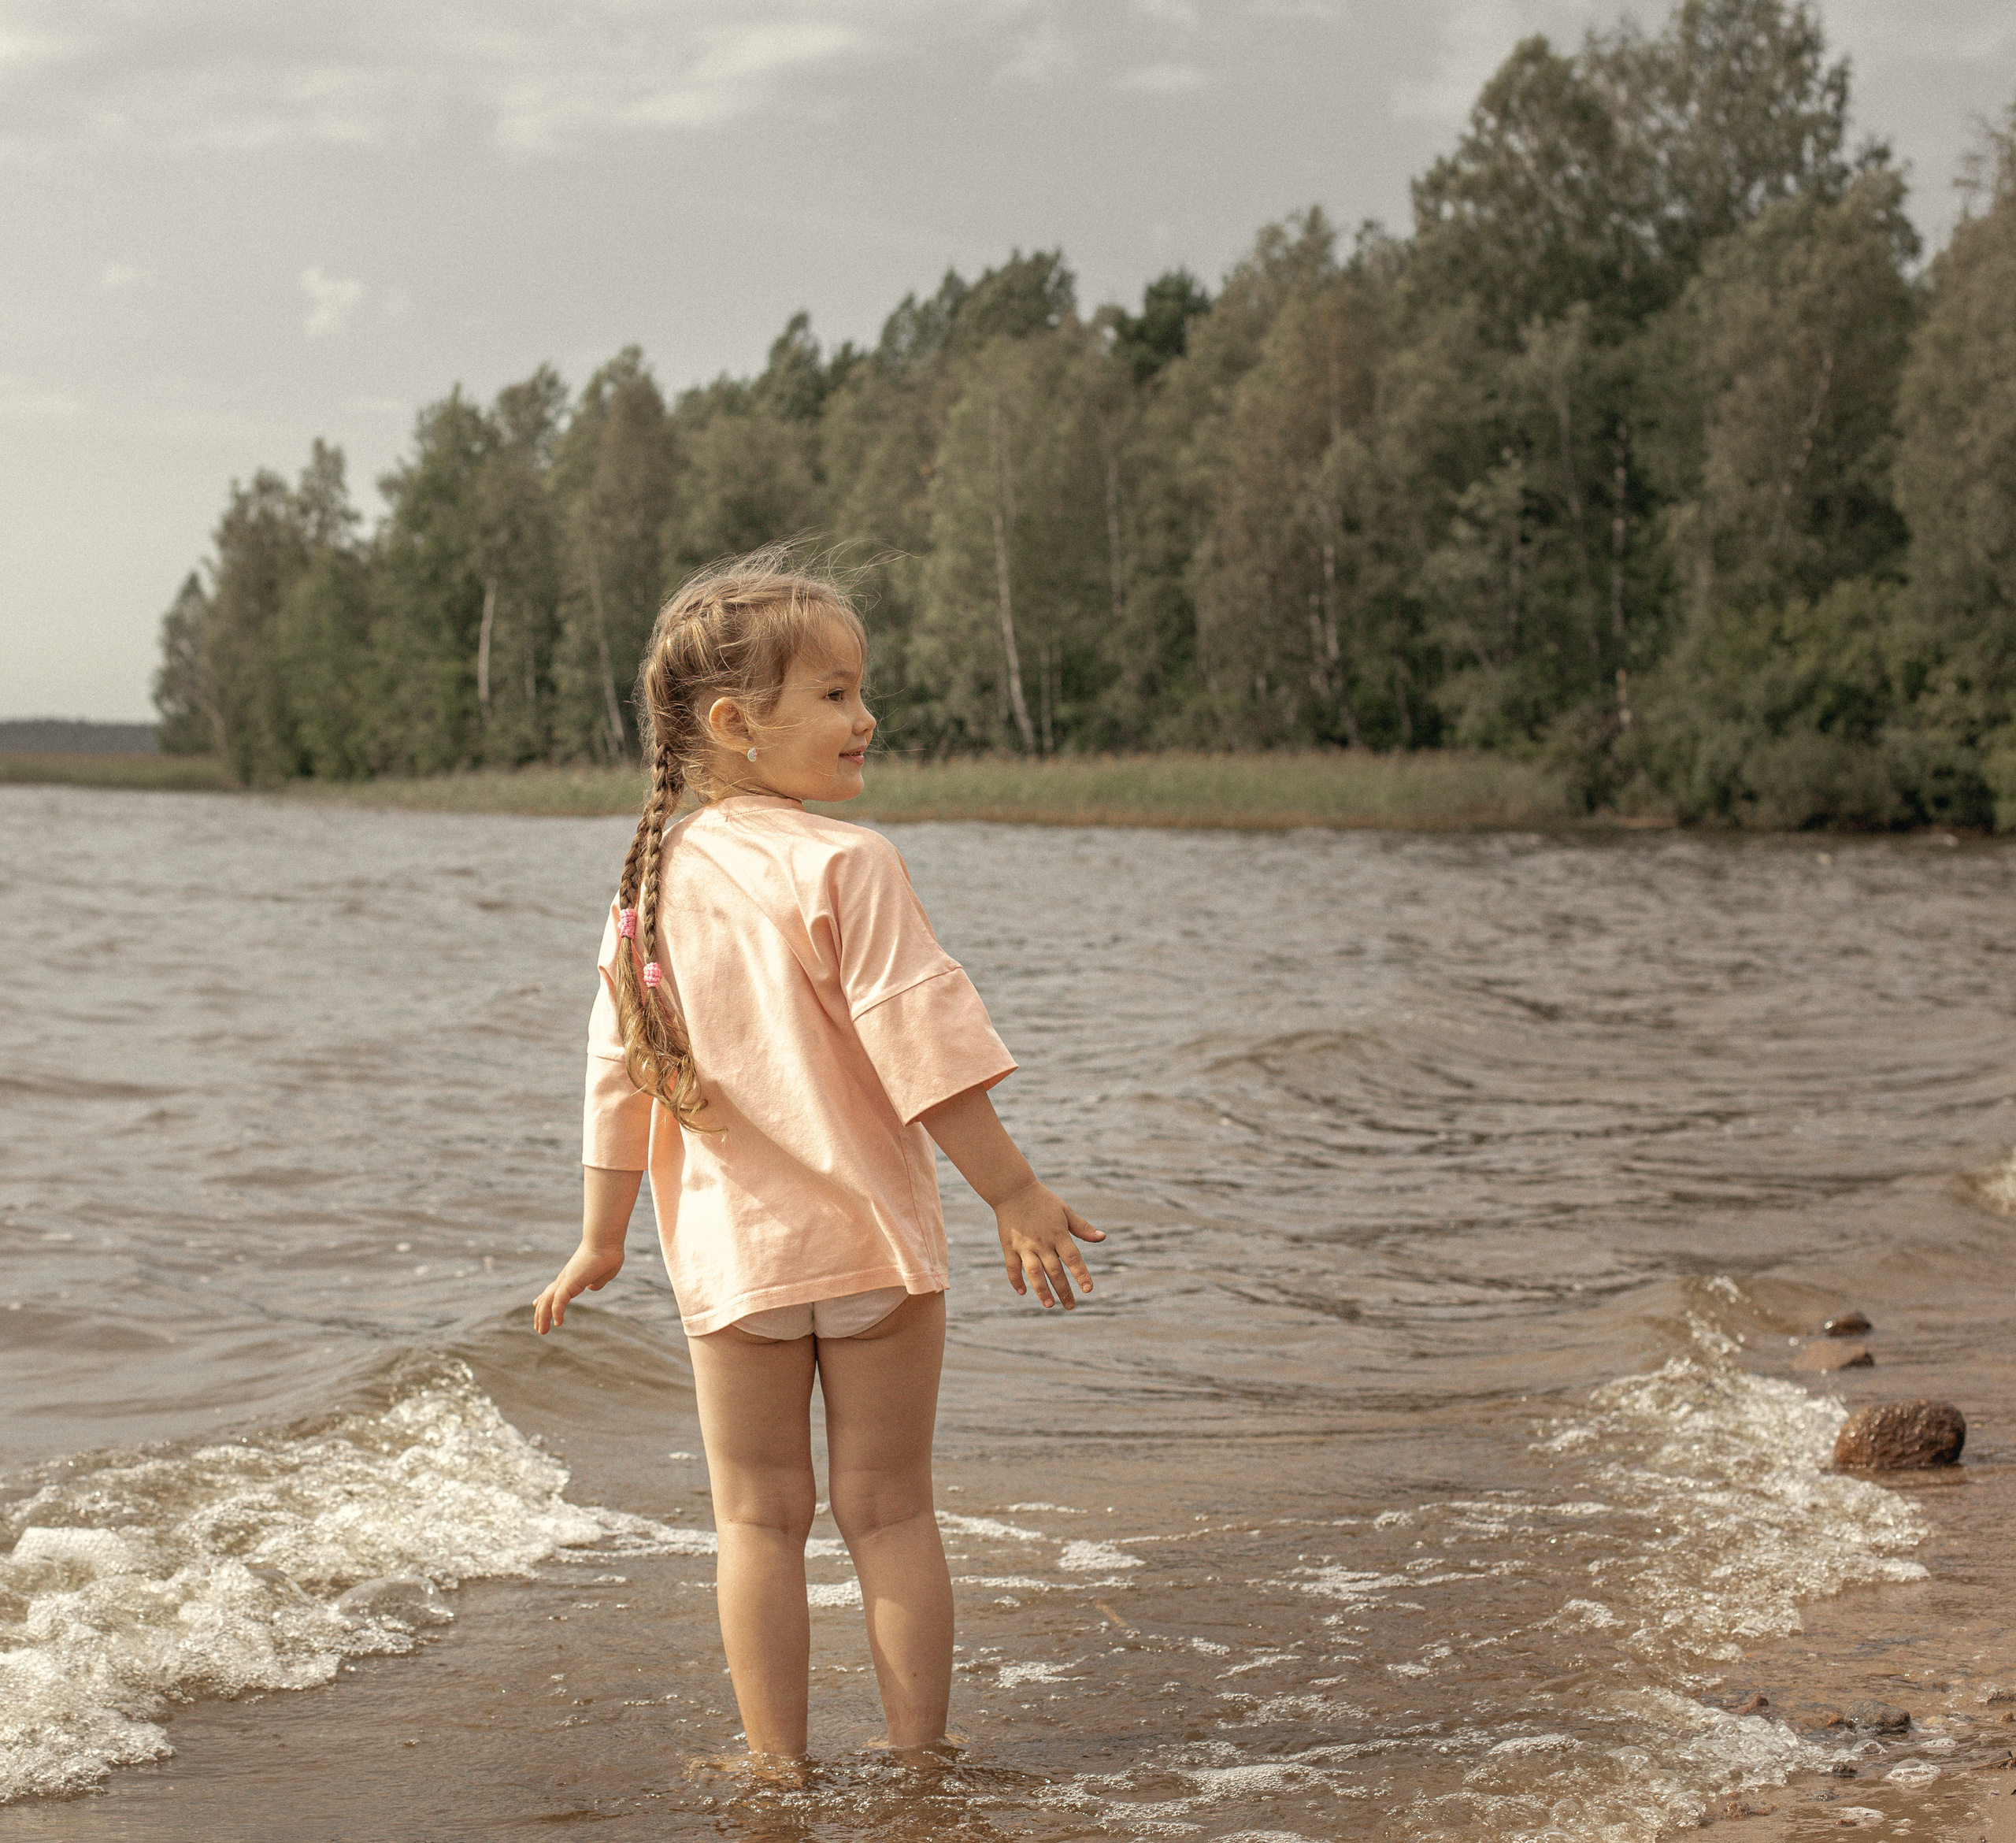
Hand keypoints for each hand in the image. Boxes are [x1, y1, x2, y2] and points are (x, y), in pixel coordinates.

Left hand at [533, 1240, 623, 1334]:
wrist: (606, 1241)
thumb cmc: (609, 1253)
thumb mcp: (606, 1273)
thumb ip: (598, 1281)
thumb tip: (591, 1288)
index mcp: (573, 1276)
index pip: (554, 1290)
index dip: (545, 1299)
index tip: (536, 1305)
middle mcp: (566, 1278)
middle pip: (547, 1298)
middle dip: (541, 1314)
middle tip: (538, 1328)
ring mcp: (566, 1280)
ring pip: (548, 1301)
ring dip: (543, 1317)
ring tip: (541, 1331)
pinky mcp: (569, 1282)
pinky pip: (559, 1301)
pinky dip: (556, 1313)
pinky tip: (558, 1323)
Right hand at [994, 1181, 1103, 1308]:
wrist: (1013, 1189)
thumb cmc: (1043, 1200)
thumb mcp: (1065, 1211)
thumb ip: (1082, 1227)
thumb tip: (1103, 1237)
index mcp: (1058, 1234)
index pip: (1073, 1258)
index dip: (1081, 1274)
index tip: (1088, 1289)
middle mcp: (1042, 1243)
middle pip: (1055, 1270)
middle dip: (1064, 1290)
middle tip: (1071, 1306)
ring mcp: (1024, 1246)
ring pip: (1033, 1272)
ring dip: (1041, 1289)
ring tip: (1049, 1304)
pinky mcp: (1009, 1246)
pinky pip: (1012, 1267)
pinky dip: (1015, 1280)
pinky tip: (1022, 1292)